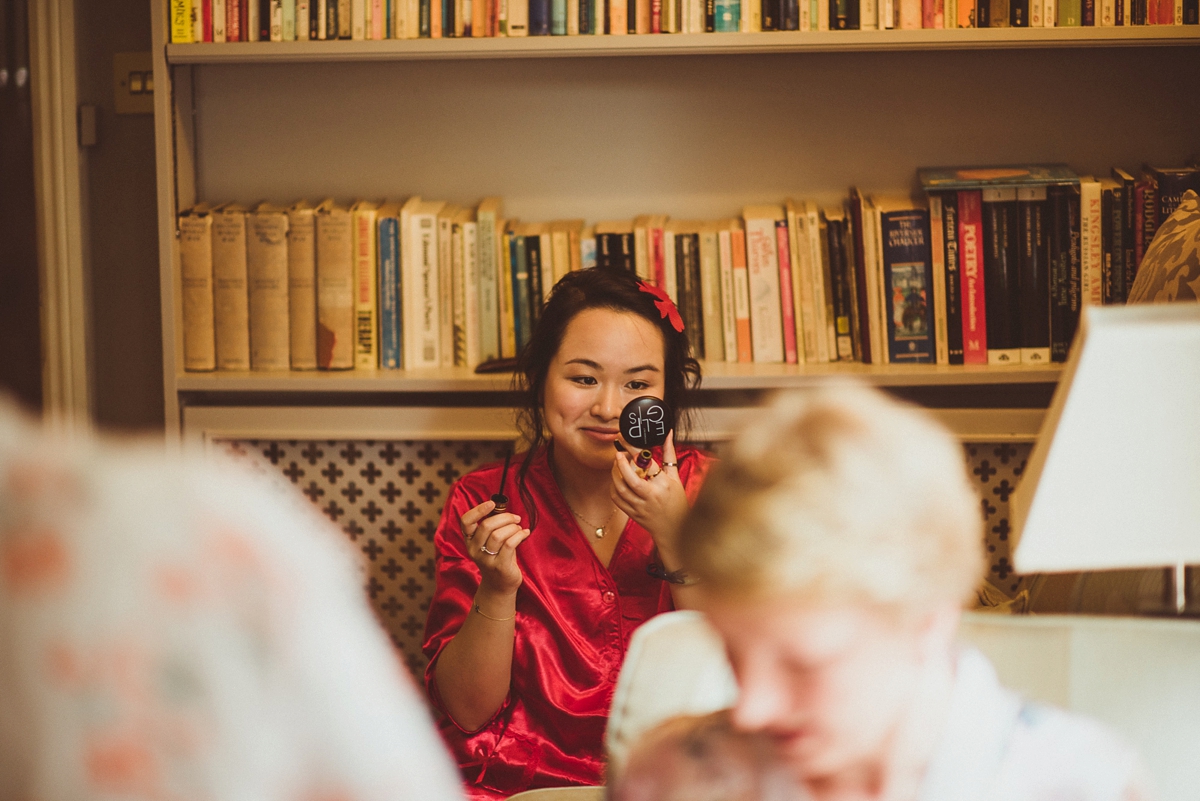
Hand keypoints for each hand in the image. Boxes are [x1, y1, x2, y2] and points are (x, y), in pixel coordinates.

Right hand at [460, 500, 530, 597]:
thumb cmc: (497, 557)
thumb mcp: (491, 541)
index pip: (466, 521)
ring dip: (513, 527)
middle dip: (504, 517)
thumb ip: (494, 527)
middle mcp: (474, 550)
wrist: (499, 586)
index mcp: (470, 541)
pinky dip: (519, 535)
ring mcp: (486, 560)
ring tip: (519, 528)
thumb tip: (504, 509)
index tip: (492, 503)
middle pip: (486, 526)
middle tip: (516, 518)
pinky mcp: (499, 567)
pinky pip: (509, 544)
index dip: (478, 510)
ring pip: (498, 535)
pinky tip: (525, 533)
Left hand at [611, 431, 688, 564]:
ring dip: (615, 474)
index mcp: (663, 484)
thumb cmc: (677, 502)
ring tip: (617, 465)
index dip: (634, 450)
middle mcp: (651, 495)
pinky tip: (617, 480)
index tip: (626, 440)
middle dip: (620, 463)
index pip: (647, 463)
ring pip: (620, 488)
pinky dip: (613, 487)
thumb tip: (667, 434)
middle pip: (630, 478)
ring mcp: (640, 506)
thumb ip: (669, 454)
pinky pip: (617, 499)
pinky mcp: (632, 514)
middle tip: (619, 452)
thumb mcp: (676, 477)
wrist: (675, 530)